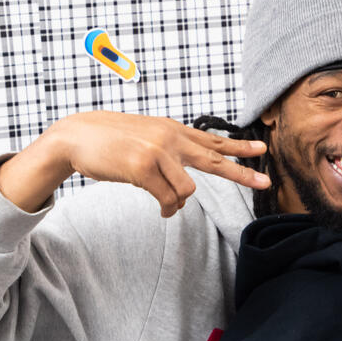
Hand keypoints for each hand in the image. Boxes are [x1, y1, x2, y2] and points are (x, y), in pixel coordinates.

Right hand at [0, 111, 268, 213]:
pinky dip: (167, 209)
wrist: (76, 136)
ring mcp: (158, 152)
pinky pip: (168, 199)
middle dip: (241, 173)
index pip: (213, 140)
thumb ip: (169, 150)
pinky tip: (162, 210)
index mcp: (173, 129)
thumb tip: (185, 182)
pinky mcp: (143, 168)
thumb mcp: (145, 137)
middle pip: (215, 159)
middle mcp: (170, 137)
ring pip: (188, 190)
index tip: (262, 152)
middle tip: (265, 182)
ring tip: (166, 204)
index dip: (238, 148)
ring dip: (178, 202)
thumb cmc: (109, 140)